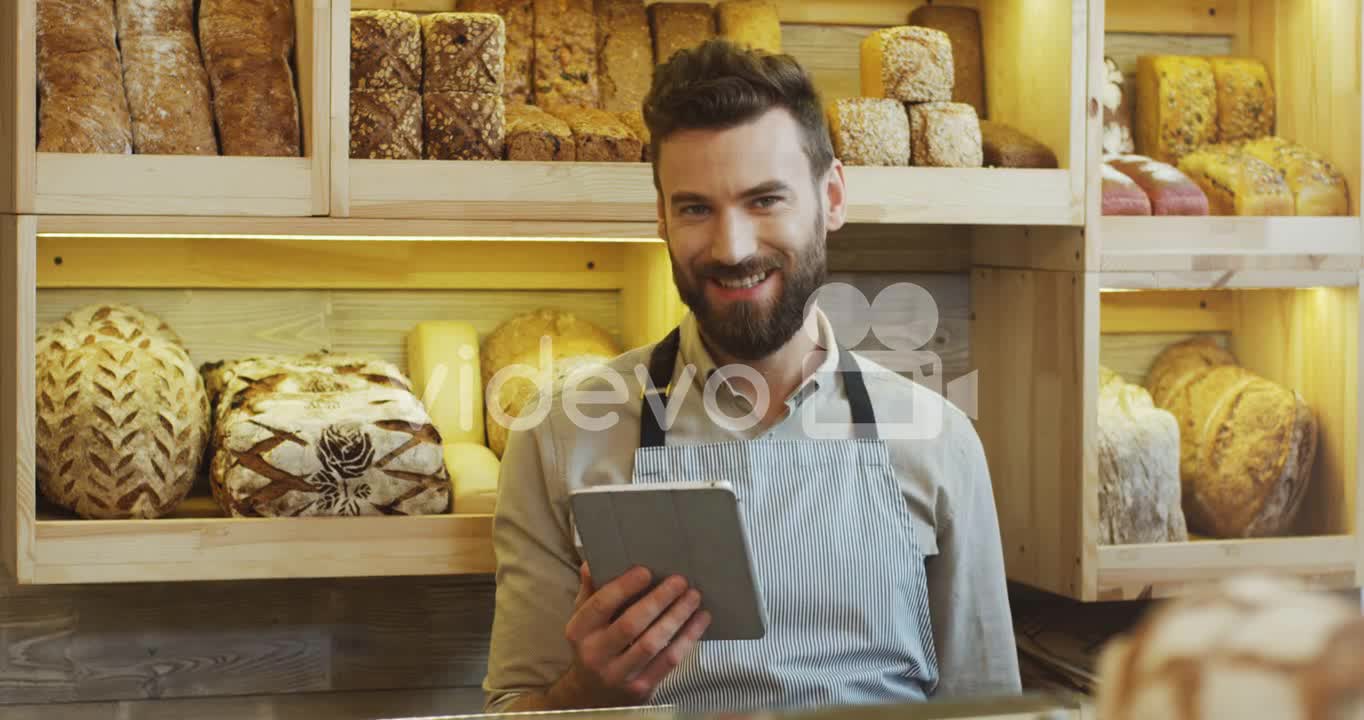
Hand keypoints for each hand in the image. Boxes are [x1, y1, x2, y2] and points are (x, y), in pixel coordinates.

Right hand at [554, 563, 710, 706]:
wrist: (593, 694)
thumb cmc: (594, 645)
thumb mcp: (585, 619)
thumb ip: (591, 591)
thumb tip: (594, 562)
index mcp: (579, 631)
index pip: (601, 605)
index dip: (624, 587)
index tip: (646, 571)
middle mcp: (595, 654)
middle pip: (630, 625)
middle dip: (658, 600)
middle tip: (680, 581)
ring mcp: (618, 675)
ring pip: (652, 643)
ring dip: (677, 617)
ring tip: (693, 597)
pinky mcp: (641, 688)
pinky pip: (668, 661)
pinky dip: (687, 638)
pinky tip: (700, 620)